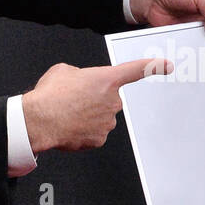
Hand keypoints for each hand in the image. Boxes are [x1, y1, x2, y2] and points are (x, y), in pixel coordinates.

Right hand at [22, 58, 167, 152]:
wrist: (39, 121)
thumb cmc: (50, 95)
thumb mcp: (64, 71)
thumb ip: (81, 75)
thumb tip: (81, 82)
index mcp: (106, 79)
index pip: (137, 70)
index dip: (153, 66)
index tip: (166, 66)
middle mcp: (112, 101)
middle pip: (109, 98)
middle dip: (95, 98)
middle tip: (74, 99)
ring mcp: (108, 122)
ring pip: (101, 116)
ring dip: (88, 114)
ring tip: (67, 112)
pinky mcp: (100, 139)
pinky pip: (95, 132)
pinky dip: (83, 129)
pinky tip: (70, 125)